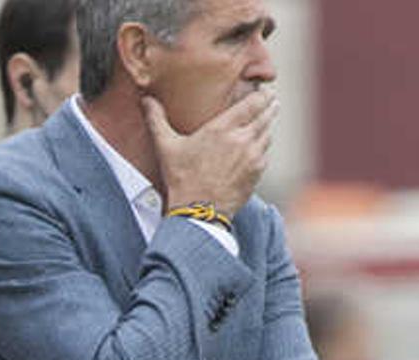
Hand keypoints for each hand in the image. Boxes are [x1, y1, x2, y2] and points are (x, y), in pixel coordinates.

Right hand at [142, 90, 279, 218]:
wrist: (199, 211)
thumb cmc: (182, 178)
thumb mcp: (166, 147)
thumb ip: (157, 120)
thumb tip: (146, 100)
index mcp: (221, 128)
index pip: (251, 104)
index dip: (261, 96)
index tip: (265, 90)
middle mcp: (241, 140)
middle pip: (264, 117)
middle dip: (270, 107)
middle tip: (273, 100)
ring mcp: (252, 157)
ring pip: (267, 135)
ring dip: (269, 125)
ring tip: (269, 119)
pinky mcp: (257, 173)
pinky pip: (266, 154)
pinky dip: (265, 146)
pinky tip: (262, 145)